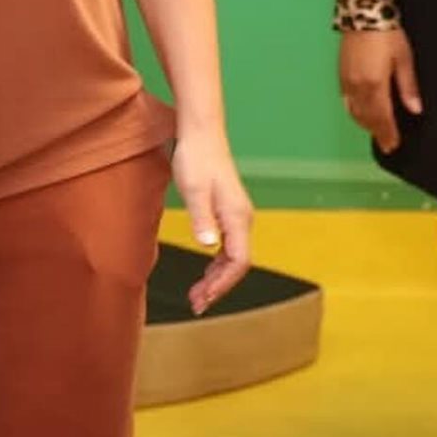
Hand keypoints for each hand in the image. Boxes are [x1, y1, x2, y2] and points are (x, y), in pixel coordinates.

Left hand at [171, 129, 251, 313]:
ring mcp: (237, 215)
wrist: (201, 133)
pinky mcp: (228, 211)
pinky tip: (203, 271)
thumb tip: (209, 246)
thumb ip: (202, 218)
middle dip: (218, 287)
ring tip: (196, 295)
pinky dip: (216, 263)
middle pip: (237, 264)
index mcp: (237, 217)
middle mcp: (242, 219)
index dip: (223, 284)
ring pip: (232, 256)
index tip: (203, 299)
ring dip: (216, 278)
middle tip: (195, 303)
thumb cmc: (195, 159)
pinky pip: (228, 246)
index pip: (239, 262)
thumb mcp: (193, 189)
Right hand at [339, 27, 419, 154]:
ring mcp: (346, 81)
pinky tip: (359, 113)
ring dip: (365, 124)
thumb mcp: (404, 59)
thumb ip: (408, 86)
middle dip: (377, 132)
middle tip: (386, 145)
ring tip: (375, 132)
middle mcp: (357, 87)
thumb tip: (415, 110)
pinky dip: (354, 111)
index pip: (382, 117)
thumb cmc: (388, 35)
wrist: (362, 14)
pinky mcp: (341, 74)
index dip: (388, 133)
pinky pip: (346, 100)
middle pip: (367, 117)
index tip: (393, 146)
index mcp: (375, 85)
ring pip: (354, 111)